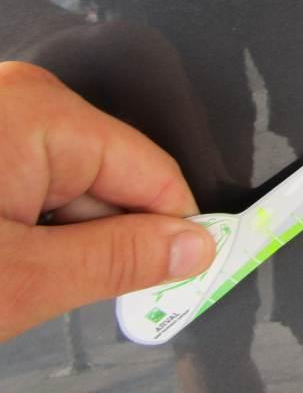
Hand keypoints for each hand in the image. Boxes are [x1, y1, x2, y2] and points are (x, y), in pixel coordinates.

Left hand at [0, 61, 215, 340]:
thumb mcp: (21, 277)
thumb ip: (119, 260)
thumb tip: (192, 248)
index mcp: (39, 113)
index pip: (153, 172)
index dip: (178, 230)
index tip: (193, 271)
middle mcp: (22, 102)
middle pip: (115, 179)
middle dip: (106, 241)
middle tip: (74, 291)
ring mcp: (1, 117)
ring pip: (74, 188)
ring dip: (63, 239)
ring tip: (17, 275)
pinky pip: (39, 182)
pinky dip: (33, 225)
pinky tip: (5, 255)